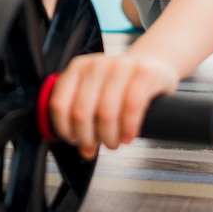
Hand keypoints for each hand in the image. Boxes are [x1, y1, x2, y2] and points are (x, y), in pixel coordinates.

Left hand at [49, 54, 179, 158]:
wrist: (152, 67)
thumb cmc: (121, 86)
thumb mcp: (95, 92)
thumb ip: (81, 113)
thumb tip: (80, 146)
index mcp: (78, 68)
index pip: (60, 104)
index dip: (65, 129)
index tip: (74, 140)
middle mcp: (97, 64)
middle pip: (81, 112)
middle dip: (87, 138)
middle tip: (95, 147)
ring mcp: (121, 66)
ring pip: (106, 113)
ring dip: (109, 137)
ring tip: (113, 142)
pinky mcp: (144, 73)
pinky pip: (132, 107)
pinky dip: (128, 128)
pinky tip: (128, 136)